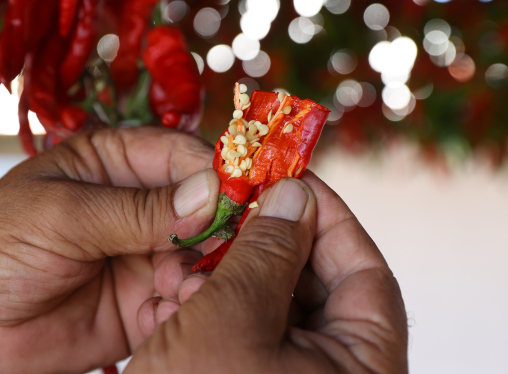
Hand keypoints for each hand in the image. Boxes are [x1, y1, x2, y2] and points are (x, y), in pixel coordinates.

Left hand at [0, 127, 220, 373]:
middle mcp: (136, 205)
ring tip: (189, 283)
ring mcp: (142, 254)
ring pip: (201, 255)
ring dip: (207, 269)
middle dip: (220, 225)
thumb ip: (137, 210)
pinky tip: (174, 309)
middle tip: (234, 244)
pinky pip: (183, 299)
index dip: (216, 170)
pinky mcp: (143, 301)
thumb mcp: (62, 215)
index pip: (180, 155)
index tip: (245, 192)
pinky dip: (190, 304)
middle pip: (202, 206)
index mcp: (113, 163)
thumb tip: (212, 193)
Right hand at [131, 174, 407, 372]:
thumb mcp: (232, 323)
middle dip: (260, 245)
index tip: (286, 177)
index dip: (325, 215)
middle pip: (313, 284)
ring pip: (268, 305)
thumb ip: (267, 252)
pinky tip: (168, 298)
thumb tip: (295, 193)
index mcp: (362, 368)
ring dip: (222, 276)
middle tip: (221, 214)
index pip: (364, 269)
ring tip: (180, 263)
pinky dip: (206, 309)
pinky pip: (238, 333)